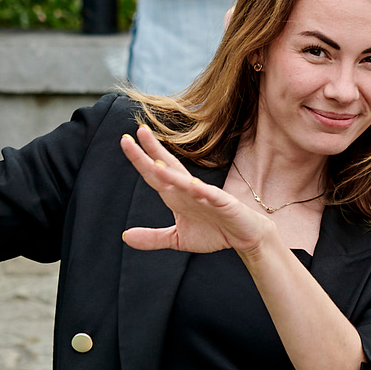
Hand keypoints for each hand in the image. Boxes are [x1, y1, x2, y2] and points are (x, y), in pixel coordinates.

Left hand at [119, 128, 277, 255]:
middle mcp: (189, 190)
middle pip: (168, 168)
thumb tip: (125, 237)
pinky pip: (212, 197)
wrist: (245, 237)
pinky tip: (193, 186)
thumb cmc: (214, 232)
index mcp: (176, 195)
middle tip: (140, 131)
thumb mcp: (177, 238)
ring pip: (186, 182)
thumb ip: (152, 237)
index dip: (140, 158)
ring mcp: (207, 195)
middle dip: (154, 151)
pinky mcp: (225, 204)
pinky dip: (203, 192)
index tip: (125, 141)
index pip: (155, 174)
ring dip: (171, 175)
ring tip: (156, 164)